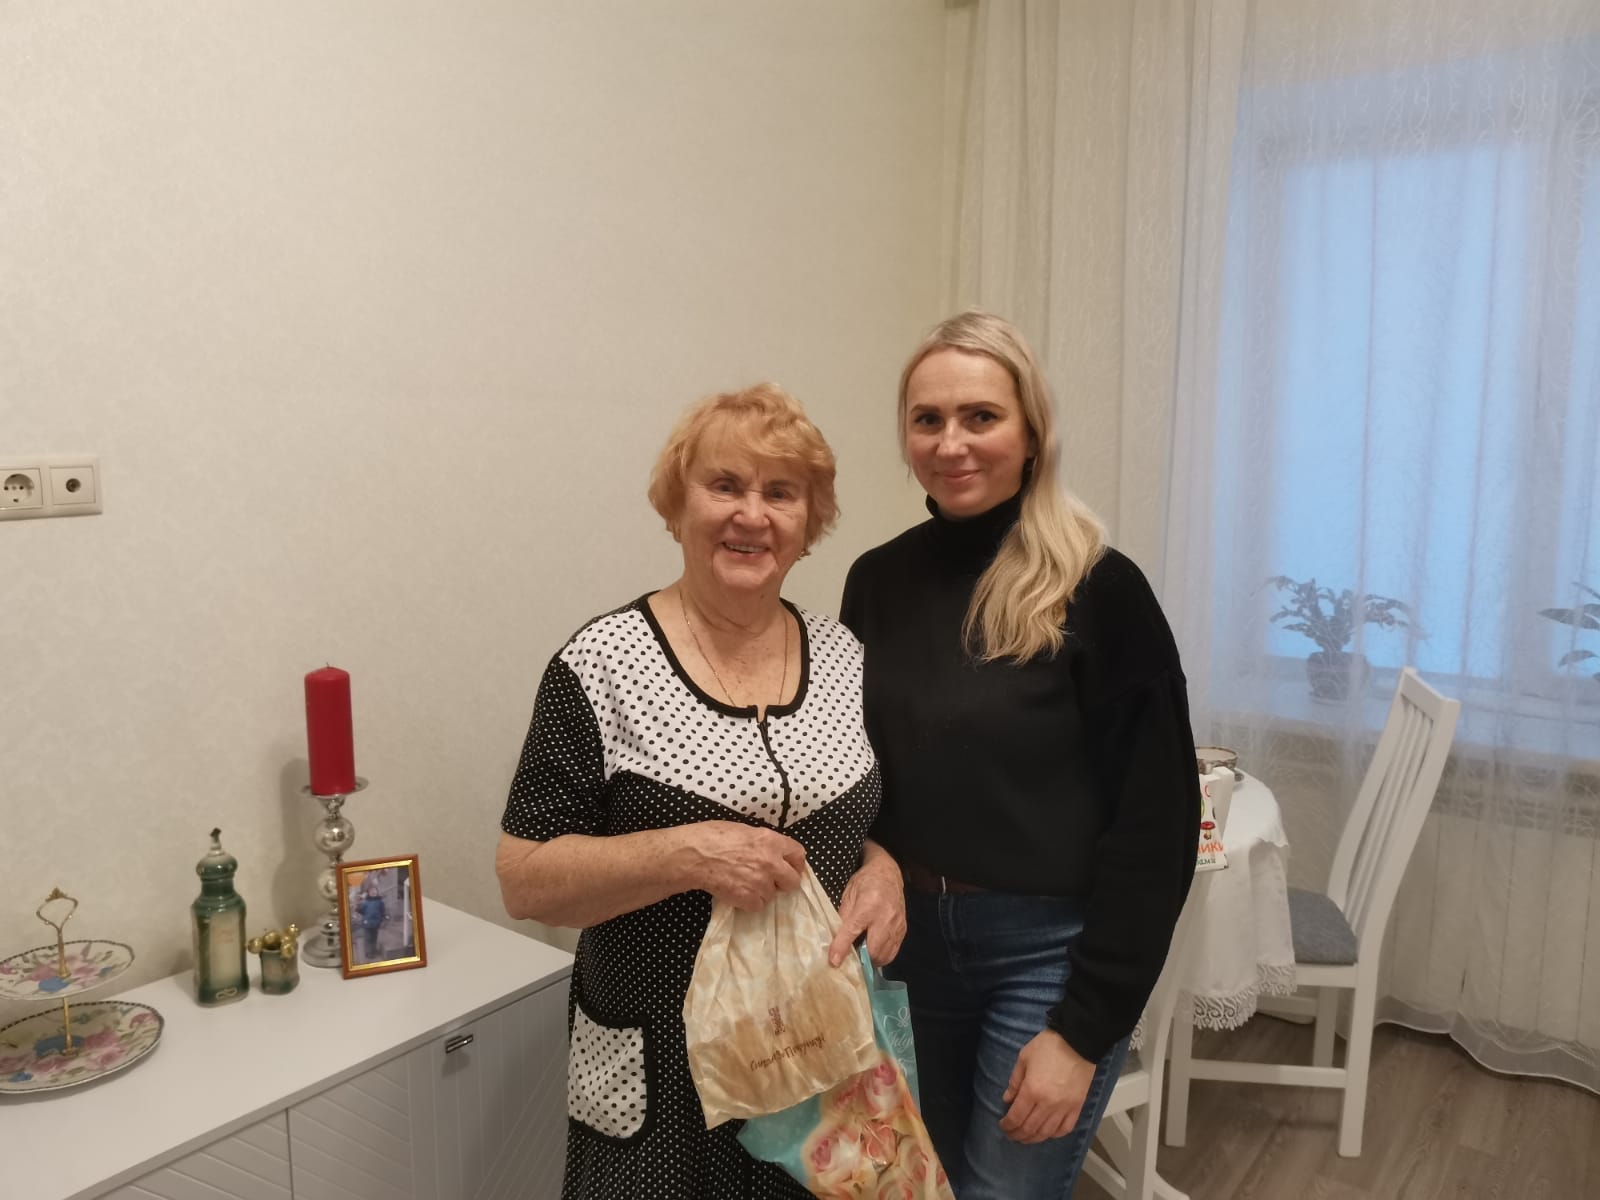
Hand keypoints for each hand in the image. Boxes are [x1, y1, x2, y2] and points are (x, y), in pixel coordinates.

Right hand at [683, 821, 806, 910]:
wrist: (694, 855)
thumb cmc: (713, 836)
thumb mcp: (743, 830)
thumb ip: (763, 842)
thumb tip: (770, 852)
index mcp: (771, 841)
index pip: (798, 854)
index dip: (794, 863)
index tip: (789, 867)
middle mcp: (771, 862)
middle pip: (793, 881)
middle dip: (783, 882)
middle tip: (770, 880)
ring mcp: (761, 882)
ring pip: (772, 895)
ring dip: (762, 892)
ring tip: (744, 883)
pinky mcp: (748, 898)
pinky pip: (758, 906)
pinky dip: (749, 902)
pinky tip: (737, 892)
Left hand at [827, 852, 905, 966]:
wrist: (888, 873)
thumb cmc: (865, 882)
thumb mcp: (848, 895)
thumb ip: (843, 918)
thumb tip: (834, 940)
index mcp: (867, 905)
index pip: (852, 931)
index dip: (842, 947)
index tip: (834, 961)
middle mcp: (885, 917)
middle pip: (873, 950)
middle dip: (861, 959)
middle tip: (851, 958)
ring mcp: (897, 925)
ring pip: (885, 955)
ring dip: (872, 959)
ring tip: (862, 954)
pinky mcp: (903, 929)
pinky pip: (893, 951)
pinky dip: (882, 955)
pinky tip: (873, 949)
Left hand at [998, 1030, 1095, 1143]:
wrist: (1078, 1041)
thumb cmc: (1048, 1046)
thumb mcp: (1024, 1058)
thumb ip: (1015, 1081)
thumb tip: (1008, 1099)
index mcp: (1032, 1090)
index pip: (1016, 1117)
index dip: (1007, 1125)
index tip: (1002, 1126)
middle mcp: (1048, 1104)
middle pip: (1030, 1128)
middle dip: (1017, 1135)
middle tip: (1011, 1135)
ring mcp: (1064, 1107)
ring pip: (1046, 1133)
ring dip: (1033, 1139)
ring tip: (1026, 1138)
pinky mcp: (1077, 1107)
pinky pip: (1065, 1128)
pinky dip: (1054, 1135)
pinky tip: (1047, 1133)